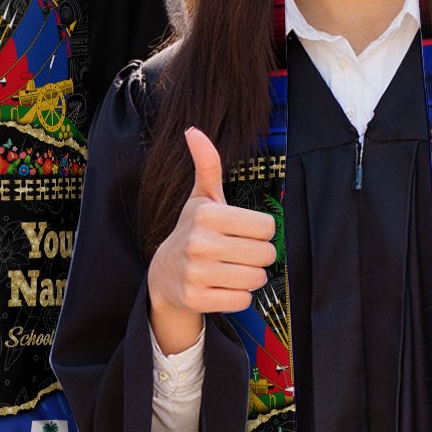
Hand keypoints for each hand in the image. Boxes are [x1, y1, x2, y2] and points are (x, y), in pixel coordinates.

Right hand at [146, 127, 275, 355]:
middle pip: (266, 254)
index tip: (242, 233)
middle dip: (258, 256)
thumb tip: (193, 130)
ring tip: (230, 270)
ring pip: (256, 279)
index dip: (260, 231)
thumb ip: (207, 165)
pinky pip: (242, 301)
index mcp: (207, 213)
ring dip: (250, 277)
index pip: (267, 227)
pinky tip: (221, 287)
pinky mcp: (196, 299)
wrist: (164, 274)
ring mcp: (196, 272)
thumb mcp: (201, 198)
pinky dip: (238, 296)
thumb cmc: (193, 231)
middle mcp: (199, 242)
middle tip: (239, 254)